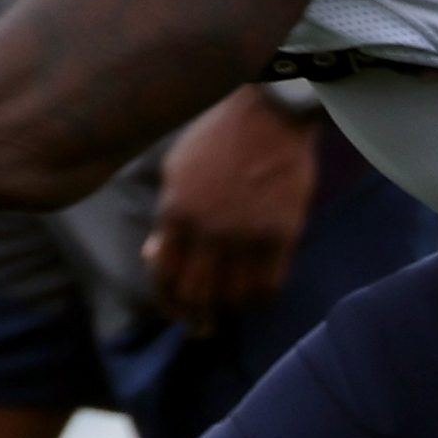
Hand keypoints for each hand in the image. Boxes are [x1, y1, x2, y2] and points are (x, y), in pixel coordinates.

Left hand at [143, 88, 321, 334]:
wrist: (270, 113)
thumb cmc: (217, 137)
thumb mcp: (175, 171)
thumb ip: (166, 217)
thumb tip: (156, 255)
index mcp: (176, 212)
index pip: (164, 275)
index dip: (167, 299)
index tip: (176, 308)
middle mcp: (208, 230)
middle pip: (196, 296)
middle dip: (194, 316)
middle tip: (201, 324)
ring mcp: (246, 235)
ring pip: (233, 298)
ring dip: (229, 308)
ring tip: (230, 307)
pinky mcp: (281, 235)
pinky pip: (269, 287)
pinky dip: (259, 298)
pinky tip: (256, 293)